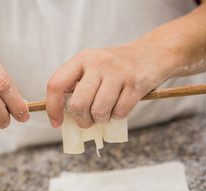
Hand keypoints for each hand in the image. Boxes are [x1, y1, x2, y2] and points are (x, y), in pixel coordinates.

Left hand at [46, 43, 168, 127]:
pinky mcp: (136, 83)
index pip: (56, 84)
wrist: (152, 53)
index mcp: (82, 58)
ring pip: (98, 111)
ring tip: (105, 113)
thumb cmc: (116, 67)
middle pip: (78, 104)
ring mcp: (118, 71)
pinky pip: (120, 112)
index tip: (56, 122)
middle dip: (82, 120)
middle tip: (88, 121)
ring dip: (101, 120)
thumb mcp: (93, 66)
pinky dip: (118, 116)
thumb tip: (62, 113)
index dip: (52, 107)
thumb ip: (76, 85)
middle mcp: (98, 62)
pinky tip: (120, 106)